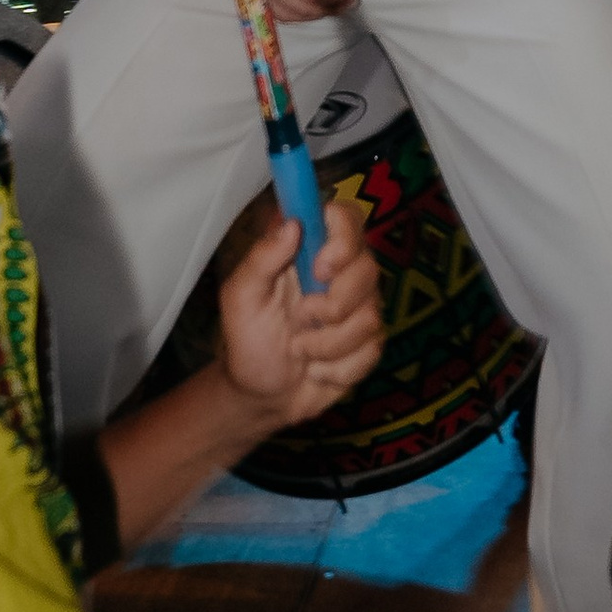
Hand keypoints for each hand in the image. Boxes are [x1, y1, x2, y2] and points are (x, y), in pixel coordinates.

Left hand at [213, 199, 383, 427]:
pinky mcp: (370, 343)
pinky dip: (336, 368)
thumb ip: (261, 258)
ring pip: (370, 316)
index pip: (346, 218)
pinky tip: (316, 367)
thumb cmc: (249, 338)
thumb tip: (291, 224)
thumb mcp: (241, 297)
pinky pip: (370, 351)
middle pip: (368, 268)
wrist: (262, 393)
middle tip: (300, 316)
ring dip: (326, 343)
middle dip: (333, 304)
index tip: (320, 267)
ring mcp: (360, 307)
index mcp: (309, 251)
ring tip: (300, 348)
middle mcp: (342, 272)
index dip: (343, 238)